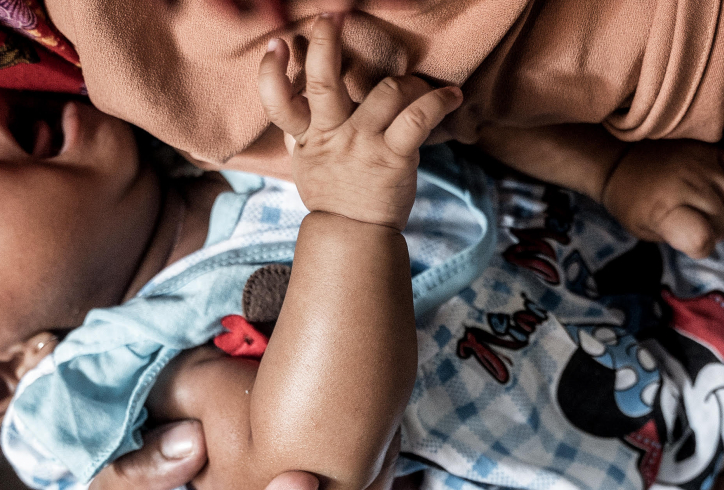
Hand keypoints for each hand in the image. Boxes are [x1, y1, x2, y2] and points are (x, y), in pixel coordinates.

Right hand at [259, 13, 462, 229]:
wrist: (354, 234)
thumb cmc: (332, 192)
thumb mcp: (304, 162)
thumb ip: (299, 129)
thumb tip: (288, 96)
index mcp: (308, 136)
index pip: (279, 102)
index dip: (272, 73)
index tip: (276, 44)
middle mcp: (333, 136)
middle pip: (323, 84)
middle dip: (326, 45)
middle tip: (332, 17)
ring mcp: (364, 145)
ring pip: (385, 92)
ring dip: (408, 79)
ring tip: (418, 83)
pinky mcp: (395, 157)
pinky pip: (418, 118)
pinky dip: (438, 101)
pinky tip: (452, 96)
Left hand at [601, 140, 723, 258]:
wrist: (621, 157)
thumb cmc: (632, 201)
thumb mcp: (645, 230)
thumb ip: (681, 237)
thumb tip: (714, 238)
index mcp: (666, 208)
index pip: (702, 239)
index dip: (698, 246)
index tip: (688, 241)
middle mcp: (689, 185)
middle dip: (715, 230)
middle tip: (694, 222)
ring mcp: (705, 166)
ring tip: (708, 210)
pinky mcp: (716, 153)